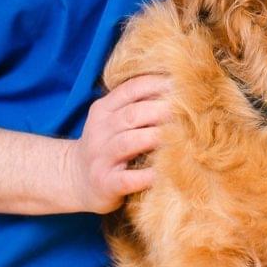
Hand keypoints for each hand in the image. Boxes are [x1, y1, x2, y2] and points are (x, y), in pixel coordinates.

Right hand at [59, 75, 172, 212]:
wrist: (75, 179)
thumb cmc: (107, 146)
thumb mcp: (114, 120)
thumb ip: (138, 105)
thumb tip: (180, 89)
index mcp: (103, 109)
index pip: (131, 89)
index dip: (158, 84)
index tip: (185, 83)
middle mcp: (100, 130)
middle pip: (133, 114)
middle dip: (163, 110)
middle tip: (191, 111)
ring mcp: (100, 157)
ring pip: (130, 142)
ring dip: (158, 138)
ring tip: (184, 137)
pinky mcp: (105, 183)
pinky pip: (129, 178)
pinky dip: (149, 175)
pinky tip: (167, 172)